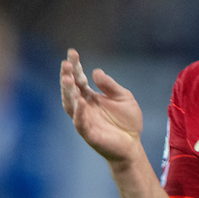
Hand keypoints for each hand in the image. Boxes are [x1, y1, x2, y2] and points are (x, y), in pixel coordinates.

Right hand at [60, 49, 143, 163]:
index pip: (79, 79)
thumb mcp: (124, 97)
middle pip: (71, 89)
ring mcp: (84, 120)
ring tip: (67, 78)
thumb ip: (110, 86)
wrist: (133, 145)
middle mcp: (83, 107)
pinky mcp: (88, 133)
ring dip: (68, 92)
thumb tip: (96, 72)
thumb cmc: (127, 122)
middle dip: (67, 76)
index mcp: (90, 97)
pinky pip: (80, 122)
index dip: (75, 66)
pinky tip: (80, 101)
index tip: (72, 52)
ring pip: (70, 105)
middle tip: (65, 63)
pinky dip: (79, 112)